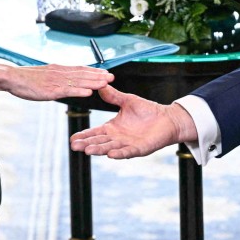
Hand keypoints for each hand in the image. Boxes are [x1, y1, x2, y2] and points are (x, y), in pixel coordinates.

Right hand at [0, 64, 113, 100]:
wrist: (13, 78)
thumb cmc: (26, 79)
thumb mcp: (45, 75)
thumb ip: (56, 77)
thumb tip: (65, 79)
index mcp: (58, 69)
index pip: (79, 69)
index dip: (93, 71)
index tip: (105, 72)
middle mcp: (60, 73)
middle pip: (82, 74)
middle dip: (98, 76)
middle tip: (112, 77)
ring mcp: (56, 81)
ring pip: (78, 81)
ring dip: (93, 82)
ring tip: (106, 82)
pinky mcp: (51, 90)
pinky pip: (67, 91)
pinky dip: (79, 91)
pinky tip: (89, 92)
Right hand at [70, 86, 197, 158]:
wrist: (167, 118)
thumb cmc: (148, 110)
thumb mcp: (127, 101)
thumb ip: (113, 95)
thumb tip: (100, 85)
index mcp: (113, 128)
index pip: (95, 132)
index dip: (84, 136)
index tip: (72, 139)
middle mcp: (118, 138)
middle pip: (99, 142)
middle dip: (87, 144)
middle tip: (74, 146)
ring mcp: (128, 144)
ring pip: (110, 148)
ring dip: (99, 150)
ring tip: (88, 151)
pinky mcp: (140, 149)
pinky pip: (128, 152)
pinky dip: (120, 153)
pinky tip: (111, 154)